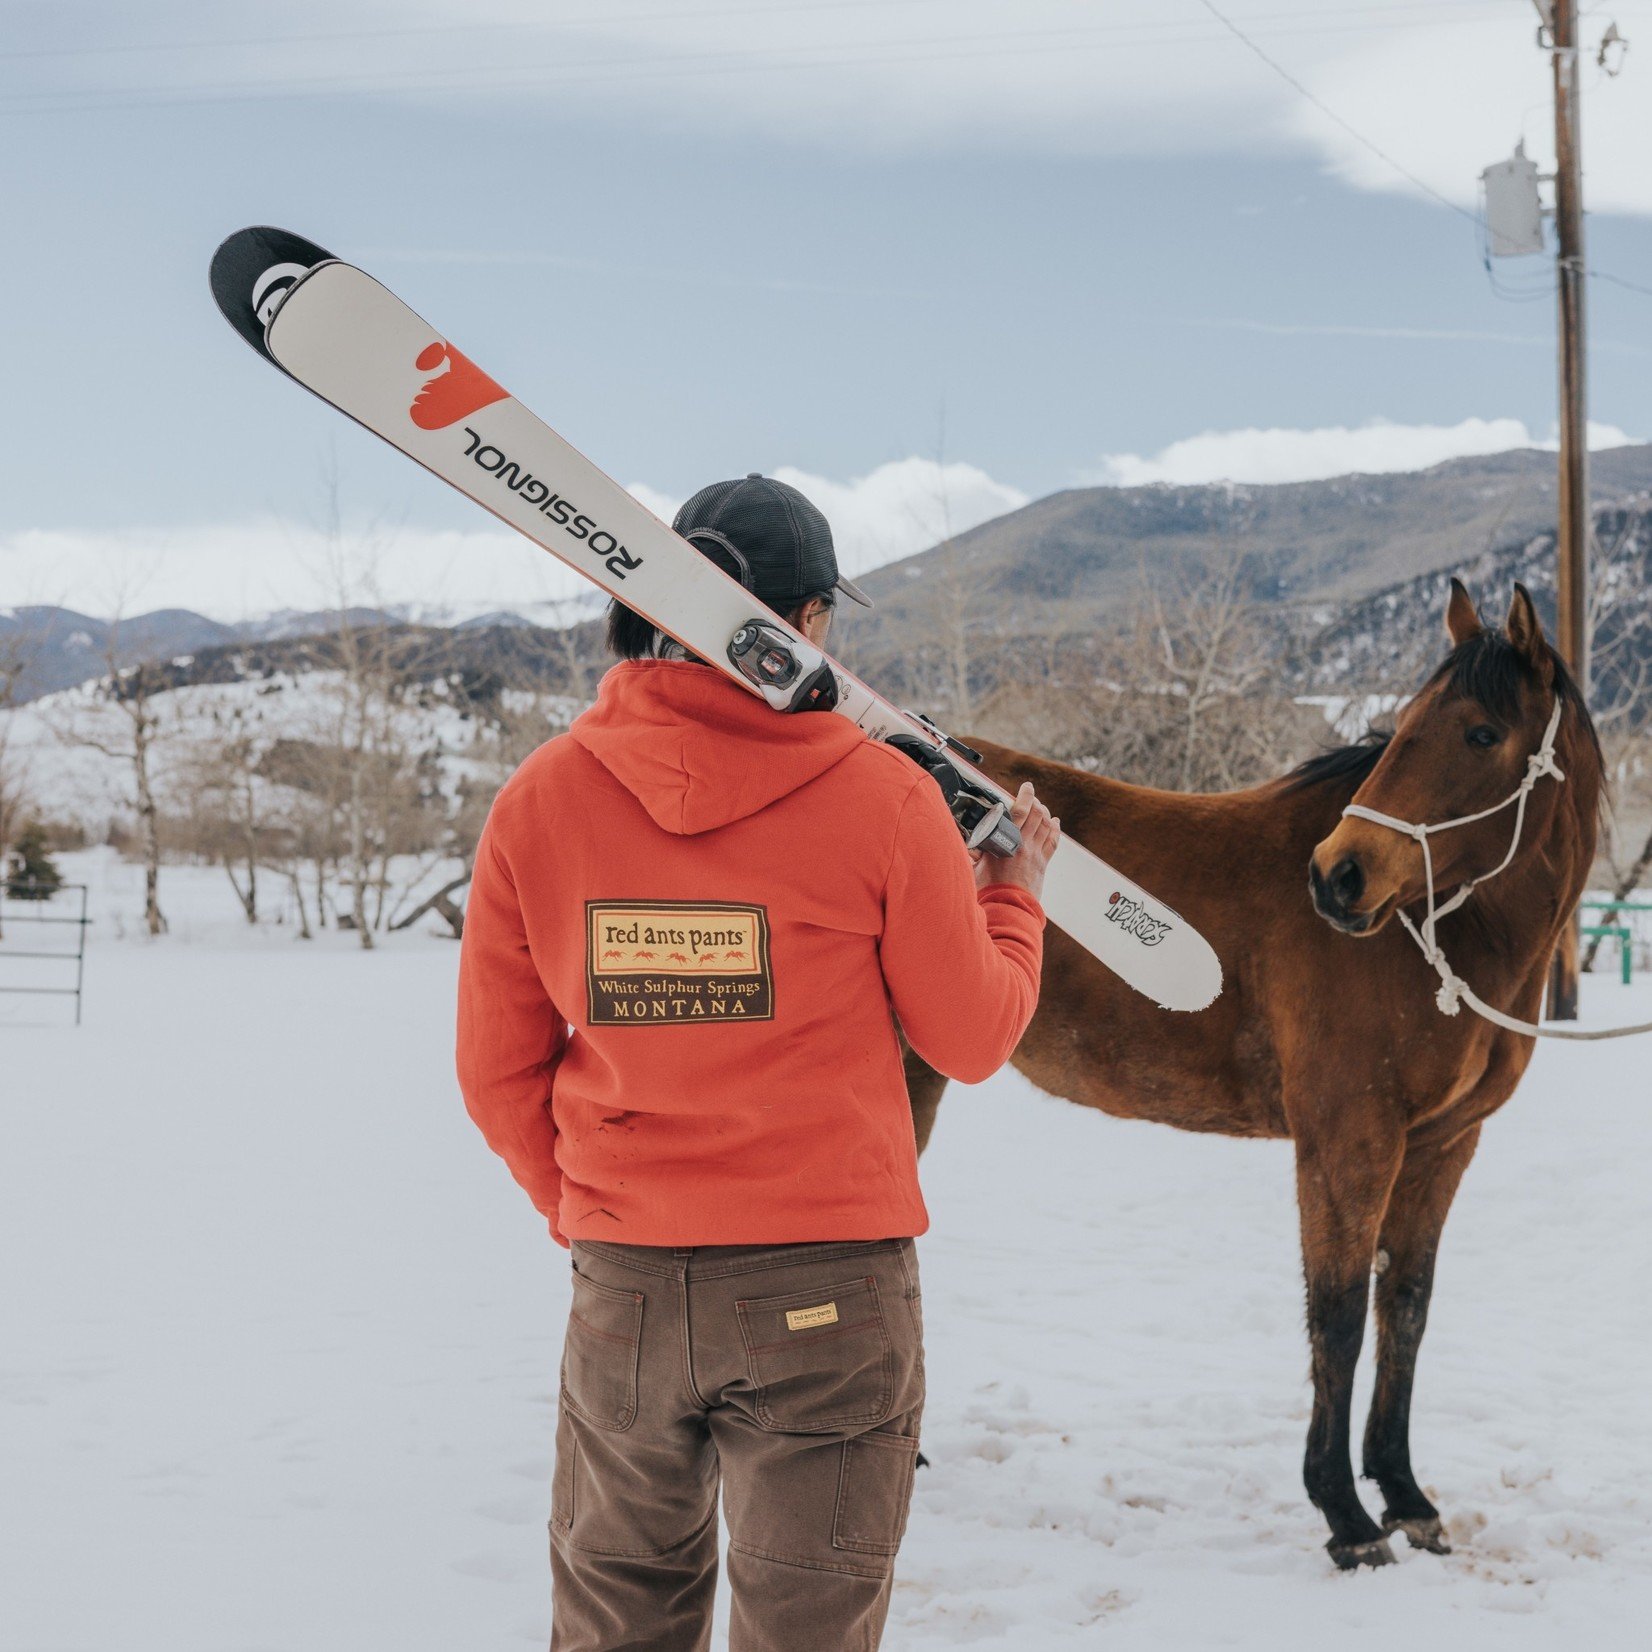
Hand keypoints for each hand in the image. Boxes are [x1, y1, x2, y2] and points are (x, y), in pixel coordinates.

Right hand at [974, 781, 1059, 901]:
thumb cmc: (989, 889)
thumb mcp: (976, 867)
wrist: (1008, 907)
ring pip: (1046, 825)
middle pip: (1037, 814)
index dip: (1026, 795)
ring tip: (1040, 807)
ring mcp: (1036, 854)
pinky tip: (1054, 822)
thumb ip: (974, 853)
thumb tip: (967, 846)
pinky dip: (1054, 828)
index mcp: (1007, 842)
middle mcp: (1025, 844)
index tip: (1027, 786)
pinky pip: (1052, 841)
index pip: (1020, 811)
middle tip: (1031, 798)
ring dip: (1045, 813)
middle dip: (1036, 802)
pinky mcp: (1042, 863)